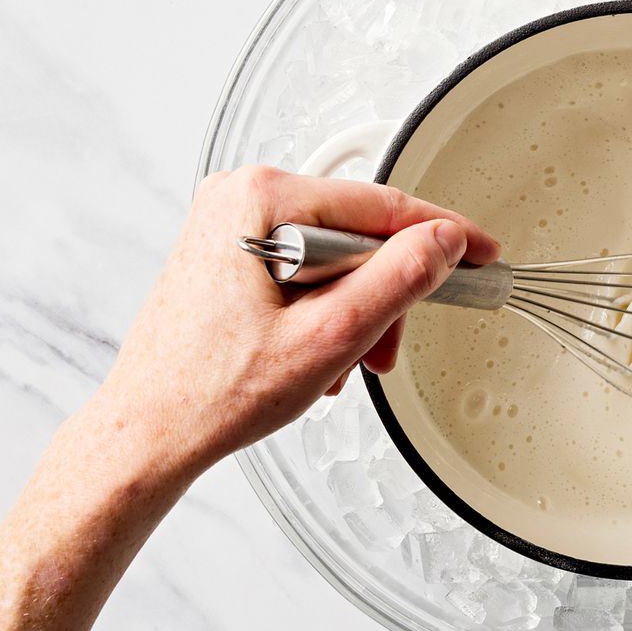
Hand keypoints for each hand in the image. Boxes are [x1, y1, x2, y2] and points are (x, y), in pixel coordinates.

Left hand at [88, 165, 499, 481]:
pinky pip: (306, 267)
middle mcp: (240, 197)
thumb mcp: (330, 337)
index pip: (382, 206)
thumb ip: (398, 280)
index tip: (483, 253)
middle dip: (383, 296)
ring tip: (337, 364)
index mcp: (260, 200)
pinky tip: (312, 353)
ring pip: (337, 256)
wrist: (147, 433)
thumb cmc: (212, 392)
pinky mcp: (229, 251)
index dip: (443, 234)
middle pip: (359, 234)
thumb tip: (444, 242)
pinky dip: (324, 311)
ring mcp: (231, 223)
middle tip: (382, 350)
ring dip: (355, 312)